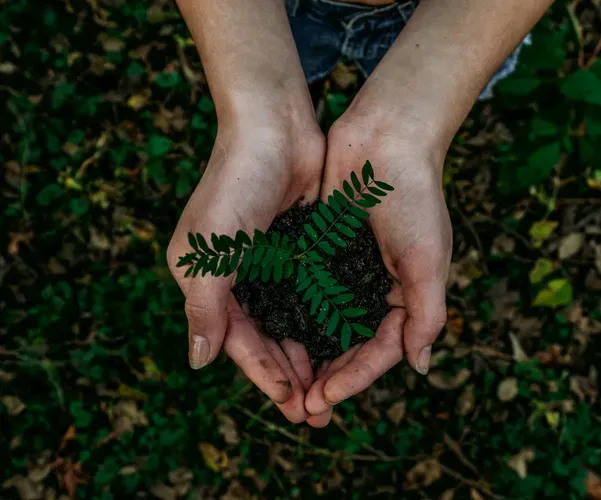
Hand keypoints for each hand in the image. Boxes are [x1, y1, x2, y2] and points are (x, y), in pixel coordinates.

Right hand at [167, 107, 324, 423]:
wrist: (273, 127)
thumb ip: (204, 308)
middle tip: (317, 411)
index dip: (263, 374)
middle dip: (289, 375)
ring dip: (308, 354)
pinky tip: (341, 343)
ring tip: (332, 388)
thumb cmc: (235, 184)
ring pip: (290, 322)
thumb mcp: (210, 251)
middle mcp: (236, 276)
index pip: (237, 340)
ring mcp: (269, 263)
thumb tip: (198, 362)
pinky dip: (322, 321)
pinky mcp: (298, 248)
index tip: (292, 403)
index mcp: (207, 280)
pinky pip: (310, 295)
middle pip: (265, 338)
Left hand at [304, 108, 452, 422]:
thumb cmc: (414, 197)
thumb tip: (419, 367)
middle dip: (327, 377)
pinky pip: (304, 291)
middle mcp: (373, 289)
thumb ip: (426, 313)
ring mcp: (345, 271)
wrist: (386, 138)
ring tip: (284, 385)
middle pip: (348, 346)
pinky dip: (291, 315)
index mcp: (403, 296)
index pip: (379, 351)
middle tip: (301, 408)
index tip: (325, 398)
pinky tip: (271, 336)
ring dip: (306, 355)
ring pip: (322, 325)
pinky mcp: (320, 251)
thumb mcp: (428, 258)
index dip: (354, 378)